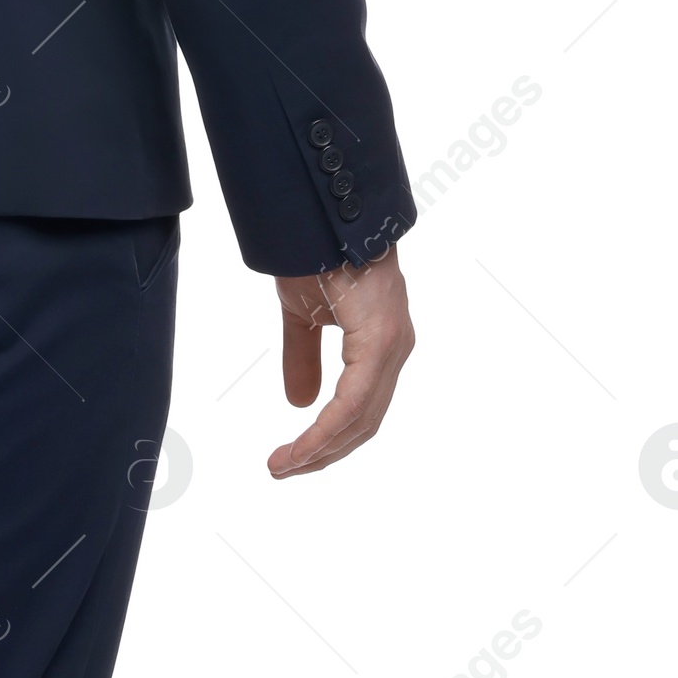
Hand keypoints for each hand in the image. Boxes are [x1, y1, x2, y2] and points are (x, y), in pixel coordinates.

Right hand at [267, 246, 414, 477]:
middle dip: (323, 453)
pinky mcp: (381, 338)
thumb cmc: (316, 250)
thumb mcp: (302, 314)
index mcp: (380, 343)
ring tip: (283, 466)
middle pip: (364, 422)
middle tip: (282, 470)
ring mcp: (392, 343)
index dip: (326, 440)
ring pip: (362, 418)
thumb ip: (302, 357)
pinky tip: (300, 447)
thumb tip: (299, 403)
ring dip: (321, 449)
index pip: (360, 409)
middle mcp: (395, 348)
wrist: (318, 208)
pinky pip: (354, 400)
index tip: (289, 461)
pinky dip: (325, 429)